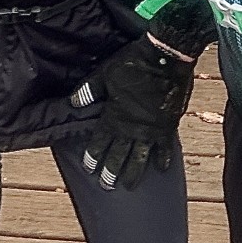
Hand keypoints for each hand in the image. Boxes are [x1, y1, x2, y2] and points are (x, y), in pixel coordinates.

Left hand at [69, 36, 196, 190]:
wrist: (166, 57)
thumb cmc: (133, 63)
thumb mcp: (105, 73)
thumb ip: (88, 90)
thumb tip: (73, 103)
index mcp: (114, 116)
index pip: (100, 142)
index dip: (94, 156)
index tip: (89, 169)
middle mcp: (132, 128)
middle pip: (119, 155)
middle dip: (111, 171)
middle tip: (107, 186)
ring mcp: (151, 129)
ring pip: (140, 157)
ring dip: (134, 172)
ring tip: (129, 185)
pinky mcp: (168, 125)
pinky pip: (165, 148)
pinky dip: (163, 158)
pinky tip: (161, 168)